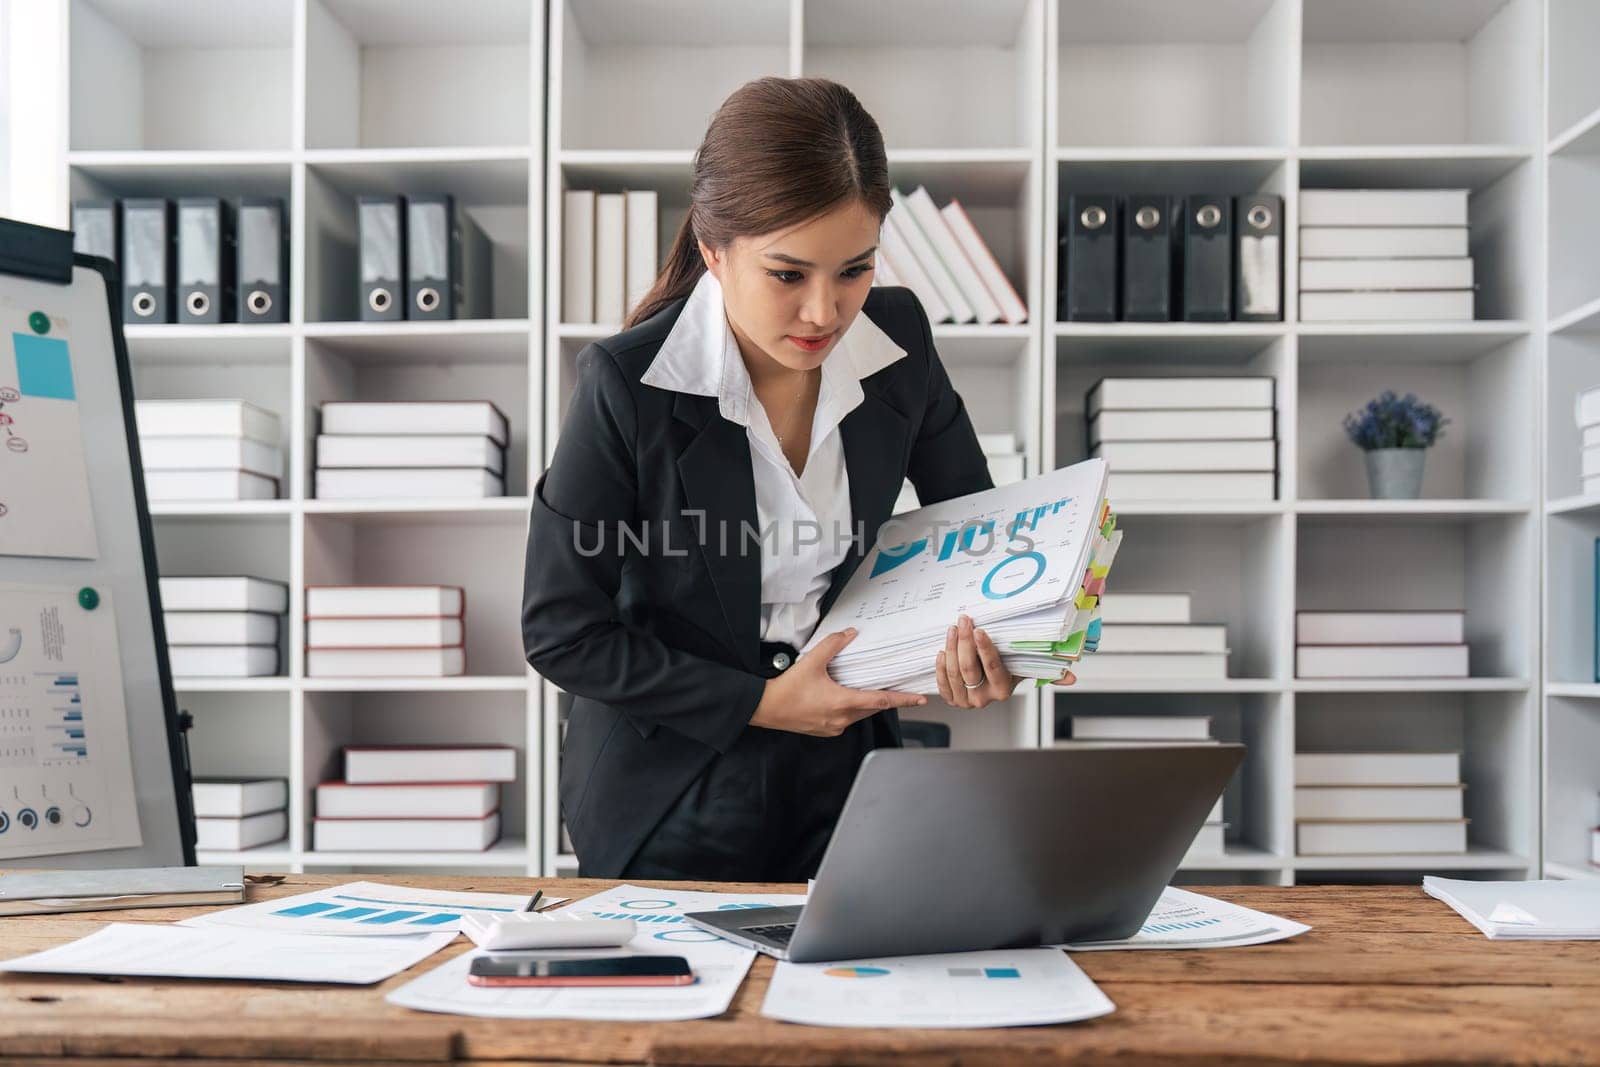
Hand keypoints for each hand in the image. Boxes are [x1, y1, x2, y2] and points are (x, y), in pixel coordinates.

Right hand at [750, 627, 926, 737]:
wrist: (766, 709)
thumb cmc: (787, 689)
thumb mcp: (811, 662)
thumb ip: (833, 645)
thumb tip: (850, 633)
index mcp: (842, 703)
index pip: (880, 701)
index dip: (902, 699)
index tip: (920, 699)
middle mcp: (842, 719)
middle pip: (872, 709)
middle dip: (886, 700)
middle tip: (900, 690)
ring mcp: (834, 727)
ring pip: (860, 715)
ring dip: (868, 704)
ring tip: (873, 691)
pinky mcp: (825, 730)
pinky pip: (847, 719)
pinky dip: (853, 709)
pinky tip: (847, 697)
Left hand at [936, 614, 1075, 708]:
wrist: (988, 689)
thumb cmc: (1008, 673)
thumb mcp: (1025, 670)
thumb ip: (1048, 673)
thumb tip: (1072, 677)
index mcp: (1003, 691)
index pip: (992, 667)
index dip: (984, 648)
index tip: (979, 630)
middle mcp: (984, 698)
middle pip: (968, 668)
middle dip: (964, 641)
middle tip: (963, 621)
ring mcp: (966, 701)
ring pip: (953, 672)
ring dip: (951, 648)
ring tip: (953, 629)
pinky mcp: (952, 699)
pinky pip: (942, 683)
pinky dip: (940, 666)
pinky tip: (942, 650)